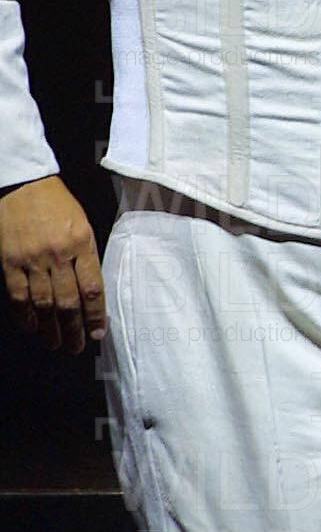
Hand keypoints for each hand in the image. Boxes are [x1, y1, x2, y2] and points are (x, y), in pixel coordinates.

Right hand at [0, 176, 106, 352]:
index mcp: (82, 242)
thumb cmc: (57, 203)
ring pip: (44, 304)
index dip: (96, 314)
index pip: (92, 287)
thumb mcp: (82, 224)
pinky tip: (31, 327)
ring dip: (50, 329)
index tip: (98, 332)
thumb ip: (86, 255)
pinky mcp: (10, 262)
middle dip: (74, 329)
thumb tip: (91, 289)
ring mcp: (32, 259)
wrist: (24, 185)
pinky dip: (25, 315)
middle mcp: (58, 254)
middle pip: (68, 302)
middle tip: (77, 346)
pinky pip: (18, 296)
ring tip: (56, 344)